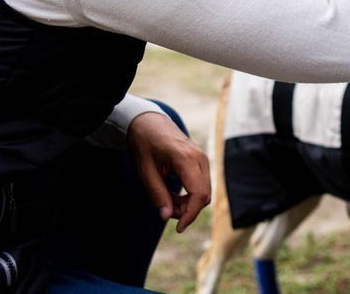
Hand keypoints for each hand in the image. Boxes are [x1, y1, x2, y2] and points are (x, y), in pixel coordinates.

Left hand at [127, 111, 210, 232]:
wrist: (148, 122)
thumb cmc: (145, 144)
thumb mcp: (145, 171)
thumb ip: (157, 194)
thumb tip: (166, 217)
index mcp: (186, 159)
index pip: (199, 194)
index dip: (190, 215)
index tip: (178, 228)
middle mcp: (200, 158)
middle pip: (204, 195)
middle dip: (187, 210)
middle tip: (164, 210)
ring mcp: (202, 158)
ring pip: (204, 191)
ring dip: (188, 203)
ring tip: (166, 200)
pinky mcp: (200, 161)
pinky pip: (201, 184)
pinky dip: (189, 195)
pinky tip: (173, 194)